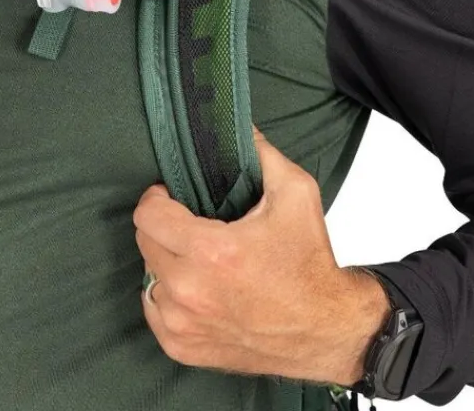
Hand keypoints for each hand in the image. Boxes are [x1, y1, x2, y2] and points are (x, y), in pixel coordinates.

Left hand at [133, 126, 390, 386]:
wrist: (329, 330)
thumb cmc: (310, 264)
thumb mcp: (295, 193)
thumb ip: (261, 152)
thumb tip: (237, 124)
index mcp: (212, 252)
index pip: (147, 214)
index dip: (158, 198)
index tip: (173, 196)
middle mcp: (191, 291)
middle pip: (144, 241)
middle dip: (163, 226)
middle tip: (189, 224)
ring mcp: (183, 324)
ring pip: (148, 275)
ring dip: (166, 262)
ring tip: (196, 258)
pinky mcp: (183, 348)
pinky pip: (153, 309)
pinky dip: (167, 296)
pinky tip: (195, 286)